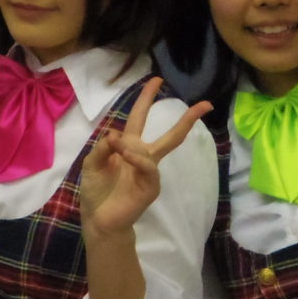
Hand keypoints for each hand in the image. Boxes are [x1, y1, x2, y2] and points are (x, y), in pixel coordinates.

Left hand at [79, 78, 211, 235]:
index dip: (146, 99)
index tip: (156, 80)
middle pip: (170, 135)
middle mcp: (143, 156)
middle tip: (205, 104)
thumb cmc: (97, 189)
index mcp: (128, 146)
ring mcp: (149, 172)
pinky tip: (126, 155)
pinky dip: (138, 160)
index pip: (139, 118)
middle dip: (187, 119)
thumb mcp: (92, 163)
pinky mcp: (150, 187)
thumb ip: (102, 147)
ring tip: (115, 142)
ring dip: (133, 145)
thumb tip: (114, 133)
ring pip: (156, 151)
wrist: (99, 218)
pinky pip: (148, 169)